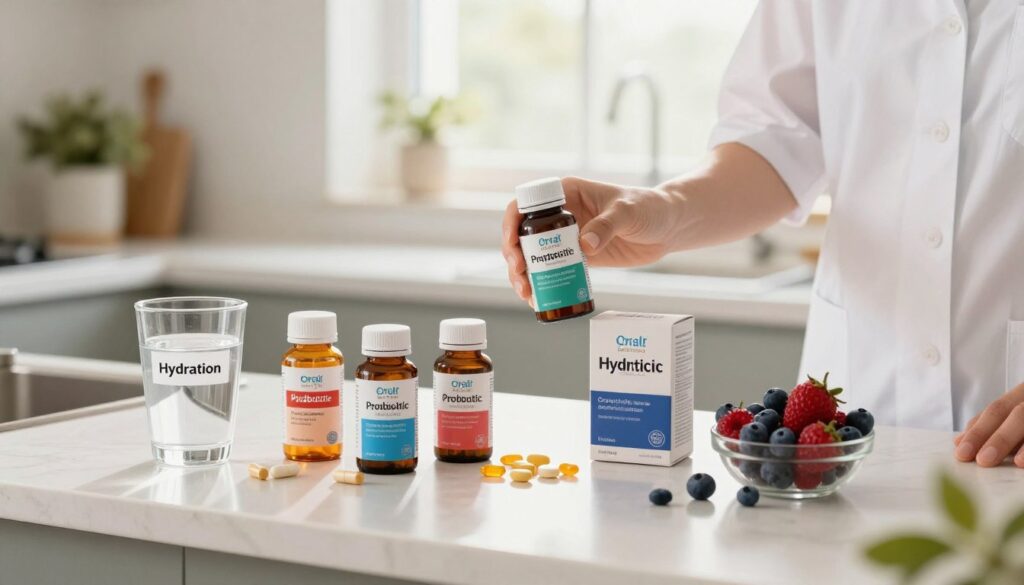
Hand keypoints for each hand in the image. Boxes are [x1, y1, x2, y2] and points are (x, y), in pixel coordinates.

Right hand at [501, 177, 681, 301]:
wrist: (669, 227)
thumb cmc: (650, 208)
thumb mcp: (628, 212)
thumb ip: (607, 226)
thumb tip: (585, 245)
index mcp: (567, 193)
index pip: (527, 205)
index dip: (512, 225)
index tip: (513, 247)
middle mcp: (561, 214)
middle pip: (523, 235)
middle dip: (515, 257)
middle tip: (521, 277)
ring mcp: (567, 237)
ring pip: (534, 256)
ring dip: (524, 276)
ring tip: (527, 295)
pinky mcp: (577, 256)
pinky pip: (553, 271)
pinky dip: (542, 285)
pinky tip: (538, 300)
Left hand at [953, 382, 1023, 467]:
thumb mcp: (1015, 414)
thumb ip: (993, 425)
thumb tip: (960, 442)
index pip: (997, 410)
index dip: (978, 429)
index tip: (960, 451)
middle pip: (1016, 414)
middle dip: (996, 437)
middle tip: (980, 460)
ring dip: (1021, 442)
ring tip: (1011, 462)